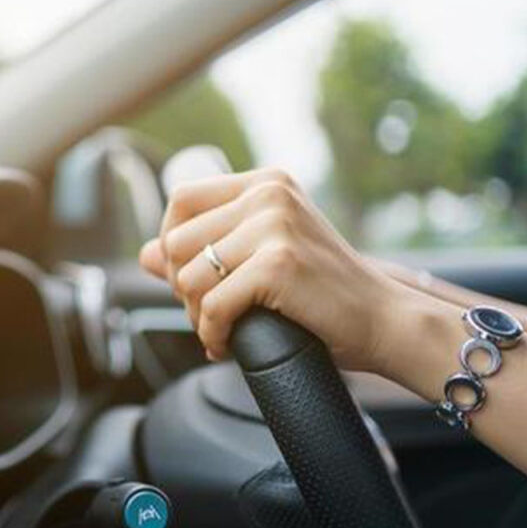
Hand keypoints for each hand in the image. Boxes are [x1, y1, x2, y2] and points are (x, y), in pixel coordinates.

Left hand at [139, 168, 400, 371]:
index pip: (180, 199)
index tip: (190, 278)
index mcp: (265, 183)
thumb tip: (143, 255)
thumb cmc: (323, 294)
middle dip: (182, 289)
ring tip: (222, 329)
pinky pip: (211, 305)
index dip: (170, 243)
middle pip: (177, 242)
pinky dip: (212, 334)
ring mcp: (274, 226)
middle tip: (209, 314)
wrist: (383, 321)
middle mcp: (268, 193)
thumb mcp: (261, 259)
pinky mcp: (277, 264)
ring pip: (187, 277)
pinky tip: (227, 344)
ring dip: (196, 315)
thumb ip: (205, 251)